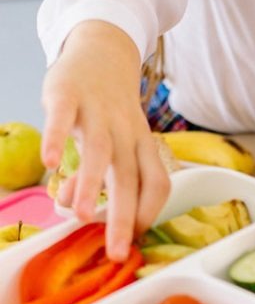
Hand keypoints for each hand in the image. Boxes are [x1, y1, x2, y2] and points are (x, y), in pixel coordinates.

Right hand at [41, 21, 169, 257]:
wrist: (104, 52)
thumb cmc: (108, 110)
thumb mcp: (112, 143)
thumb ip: (98, 177)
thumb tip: (76, 210)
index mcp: (142, 146)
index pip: (157, 184)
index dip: (148, 214)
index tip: (132, 244)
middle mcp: (126, 132)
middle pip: (130, 177)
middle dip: (123, 216)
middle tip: (114, 251)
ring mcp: (99, 112)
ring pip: (100, 151)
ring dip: (91, 184)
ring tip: (78, 215)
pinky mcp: (70, 94)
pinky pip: (63, 118)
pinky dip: (56, 138)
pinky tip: (48, 162)